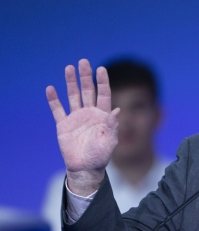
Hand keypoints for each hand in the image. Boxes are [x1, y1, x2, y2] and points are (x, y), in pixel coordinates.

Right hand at [46, 59, 118, 195]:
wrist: (85, 168)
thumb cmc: (101, 156)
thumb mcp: (110, 141)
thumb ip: (112, 126)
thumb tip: (117, 110)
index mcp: (102, 116)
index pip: (103, 94)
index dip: (102, 82)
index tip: (101, 69)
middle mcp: (89, 113)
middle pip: (87, 91)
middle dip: (85, 77)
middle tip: (83, 62)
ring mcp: (76, 118)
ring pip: (73, 96)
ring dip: (71, 83)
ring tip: (69, 68)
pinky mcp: (63, 125)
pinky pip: (57, 110)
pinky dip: (54, 100)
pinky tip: (51, 88)